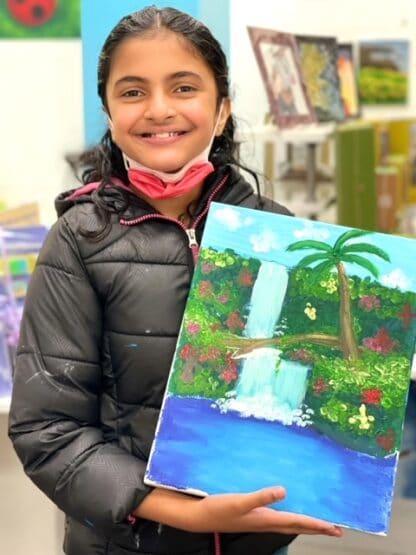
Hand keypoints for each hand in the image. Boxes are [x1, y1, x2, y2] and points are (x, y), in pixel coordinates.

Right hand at [134, 486, 342, 536]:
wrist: (199, 516)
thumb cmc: (218, 509)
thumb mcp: (239, 501)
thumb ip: (261, 496)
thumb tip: (283, 491)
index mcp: (266, 519)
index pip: (298, 522)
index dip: (317, 524)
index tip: (335, 526)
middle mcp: (266, 521)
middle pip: (297, 526)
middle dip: (317, 527)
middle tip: (335, 528)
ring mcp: (259, 519)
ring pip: (288, 523)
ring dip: (305, 522)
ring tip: (318, 521)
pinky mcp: (252, 515)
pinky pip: (277, 516)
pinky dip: (288, 514)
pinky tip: (286, 506)